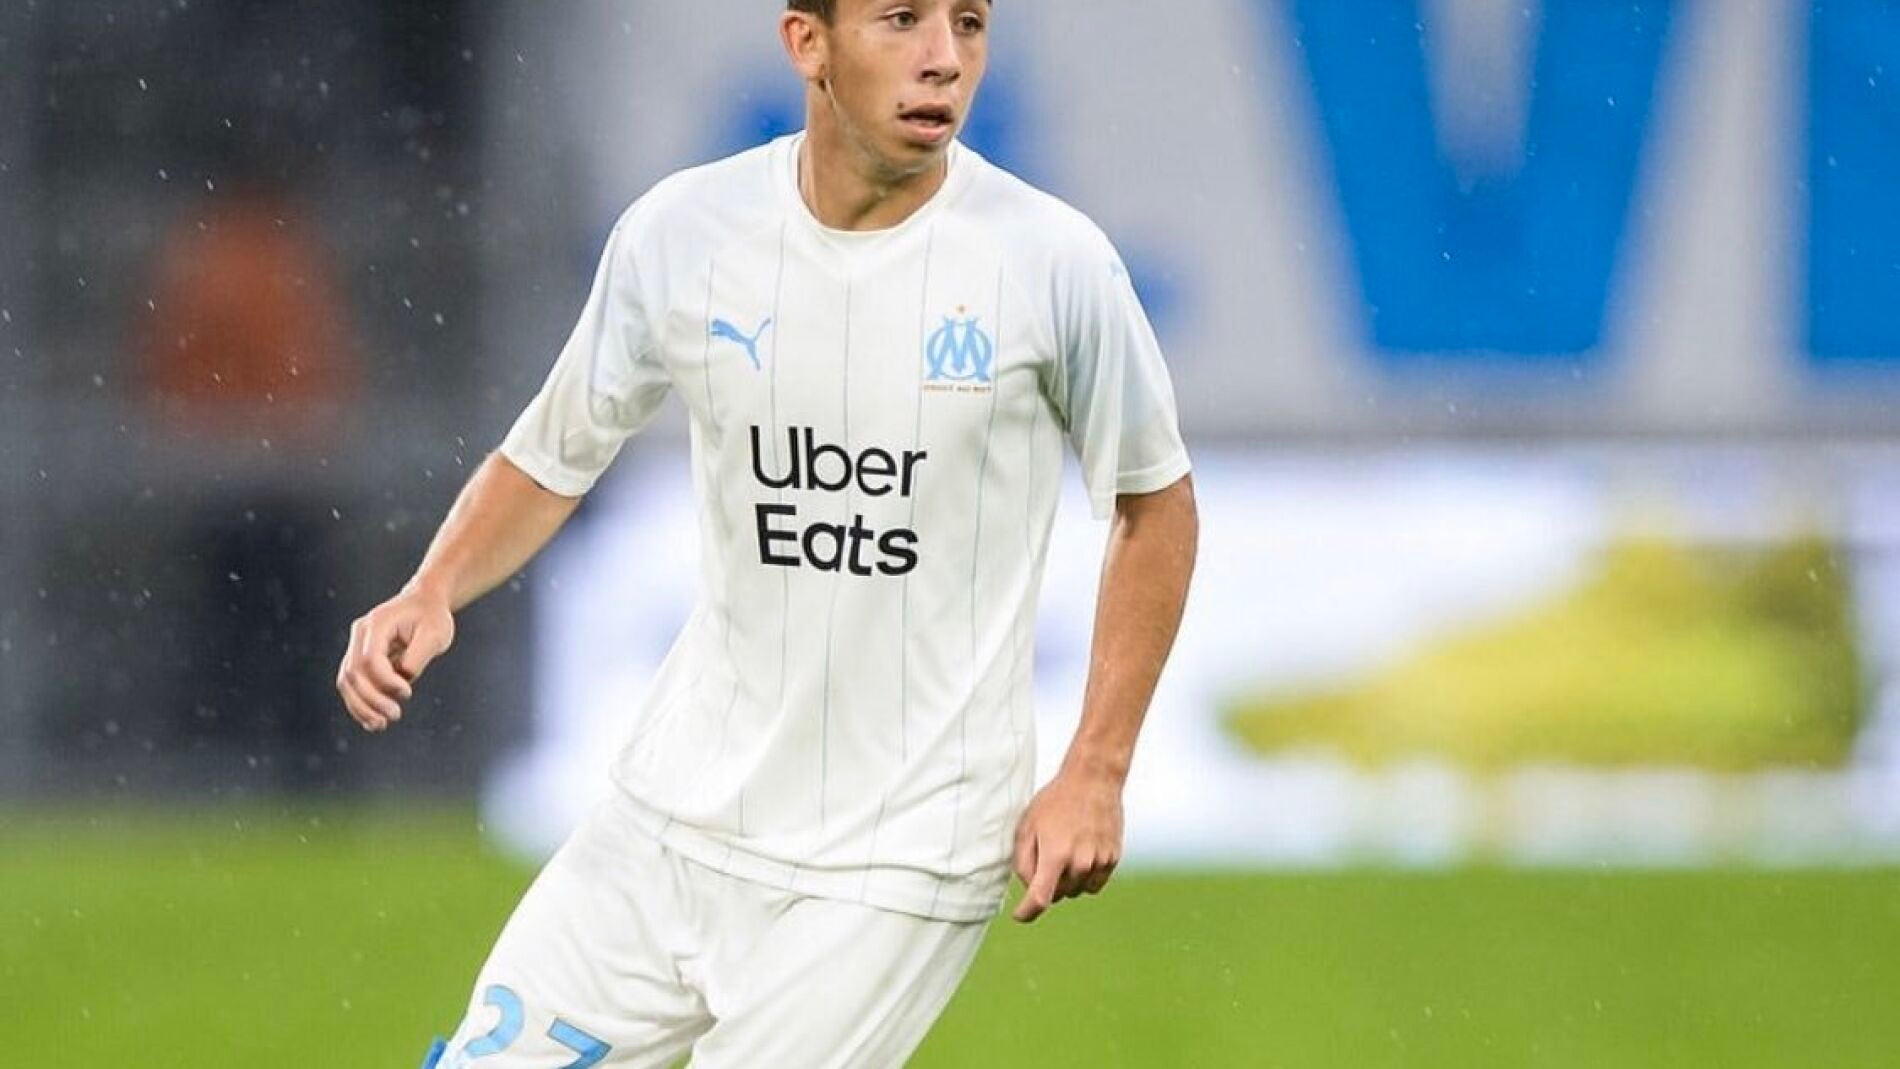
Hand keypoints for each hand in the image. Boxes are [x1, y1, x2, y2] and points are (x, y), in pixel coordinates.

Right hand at [336, 584, 454, 732]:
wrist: (424, 603)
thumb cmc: (432, 617)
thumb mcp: (435, 634)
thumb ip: (417, 658)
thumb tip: (403, 680)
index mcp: (377, 624)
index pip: (370, 659)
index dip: (385, 681)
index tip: (407, 693)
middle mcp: (360, 635)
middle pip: (352, 673)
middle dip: (371, 699)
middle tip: (394, 716)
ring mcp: (357, 646)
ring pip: (347, 682)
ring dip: (361, 707)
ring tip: (380, 725)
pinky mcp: (360, 659)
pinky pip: (353, 685)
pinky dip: (360, 704)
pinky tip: (373, 721)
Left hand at [1010, 765, 1124, 922]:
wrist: (1094, 780)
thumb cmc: (1055, 801)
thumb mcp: (1028, 826)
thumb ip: (1023, 862)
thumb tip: (1028, 887)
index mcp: (1056, 855)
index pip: (1040, 899)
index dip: (1027, 912)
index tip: (1019, 916)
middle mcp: (1080, 863)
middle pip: (1057, 895)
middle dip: (1047, 884)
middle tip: (1045, 855)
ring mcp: (1100, 862)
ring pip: (1076, 891)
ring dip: (1067, 881)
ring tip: (1065, 850)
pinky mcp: (1113, 859)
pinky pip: (1094, 884)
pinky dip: (1084, 877)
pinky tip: (1081, 852)